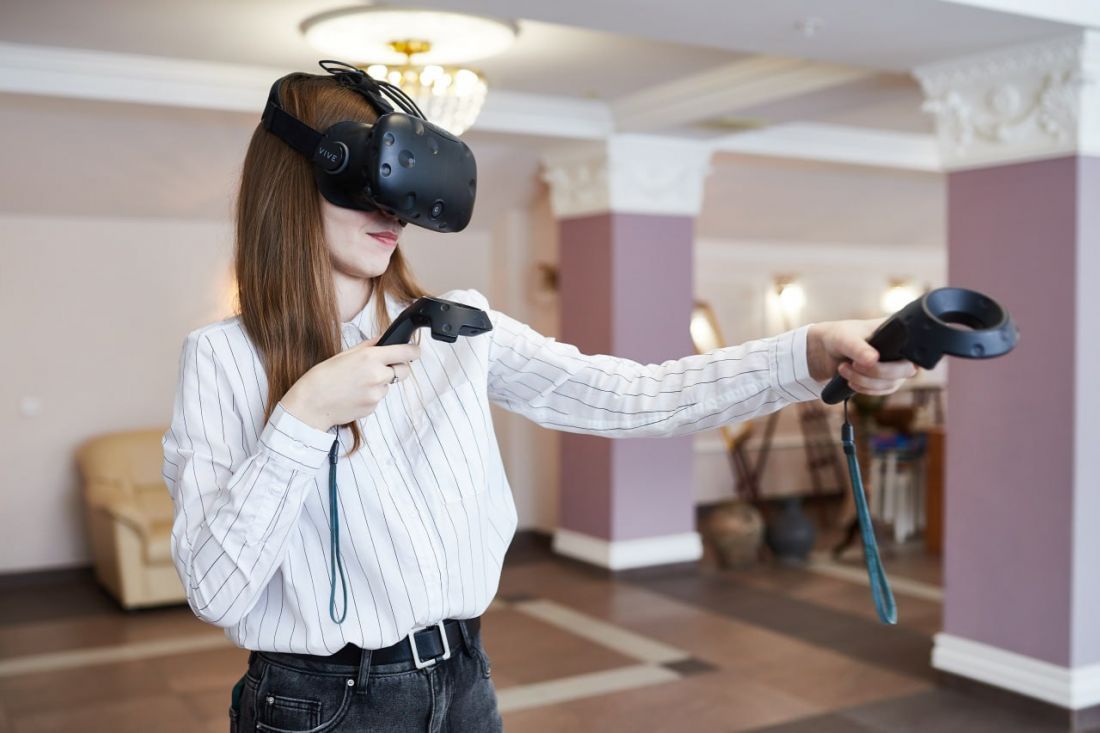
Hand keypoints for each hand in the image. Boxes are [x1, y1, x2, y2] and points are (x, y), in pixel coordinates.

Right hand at [280, 336, 420, 430]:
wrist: (311, 404)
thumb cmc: (323, 376)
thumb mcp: (345, 354)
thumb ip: (369, 346)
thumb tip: (385, 339)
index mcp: (370, 357)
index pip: (406, 352)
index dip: (413, 350)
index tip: (415, 350)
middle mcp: (377, 376)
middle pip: (404, 371)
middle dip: (397, 368)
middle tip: (381, 368)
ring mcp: (376, 394)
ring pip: (389, 385)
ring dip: (380, 383)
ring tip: (357, 383)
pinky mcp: (373, 408)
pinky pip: (379, 398)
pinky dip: (371, 395)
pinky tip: (354, 394)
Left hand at [806, 319, 917, 395]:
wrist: (824, 351)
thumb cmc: (838, 336)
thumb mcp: (845, 338)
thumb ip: (858, 348)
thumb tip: (874, 360)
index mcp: (898, 332)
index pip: (916, 346)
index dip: (906, 357)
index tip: (878, 358)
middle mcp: (901, 350)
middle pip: (906, 369)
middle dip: (878, 372)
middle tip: (854, 365)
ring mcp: (895, 367)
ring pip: (893, 383)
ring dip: (866, 381)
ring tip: (843, 369)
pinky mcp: (885, 380)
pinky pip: (883, 390)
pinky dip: (866, 389)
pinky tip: (850, 382)